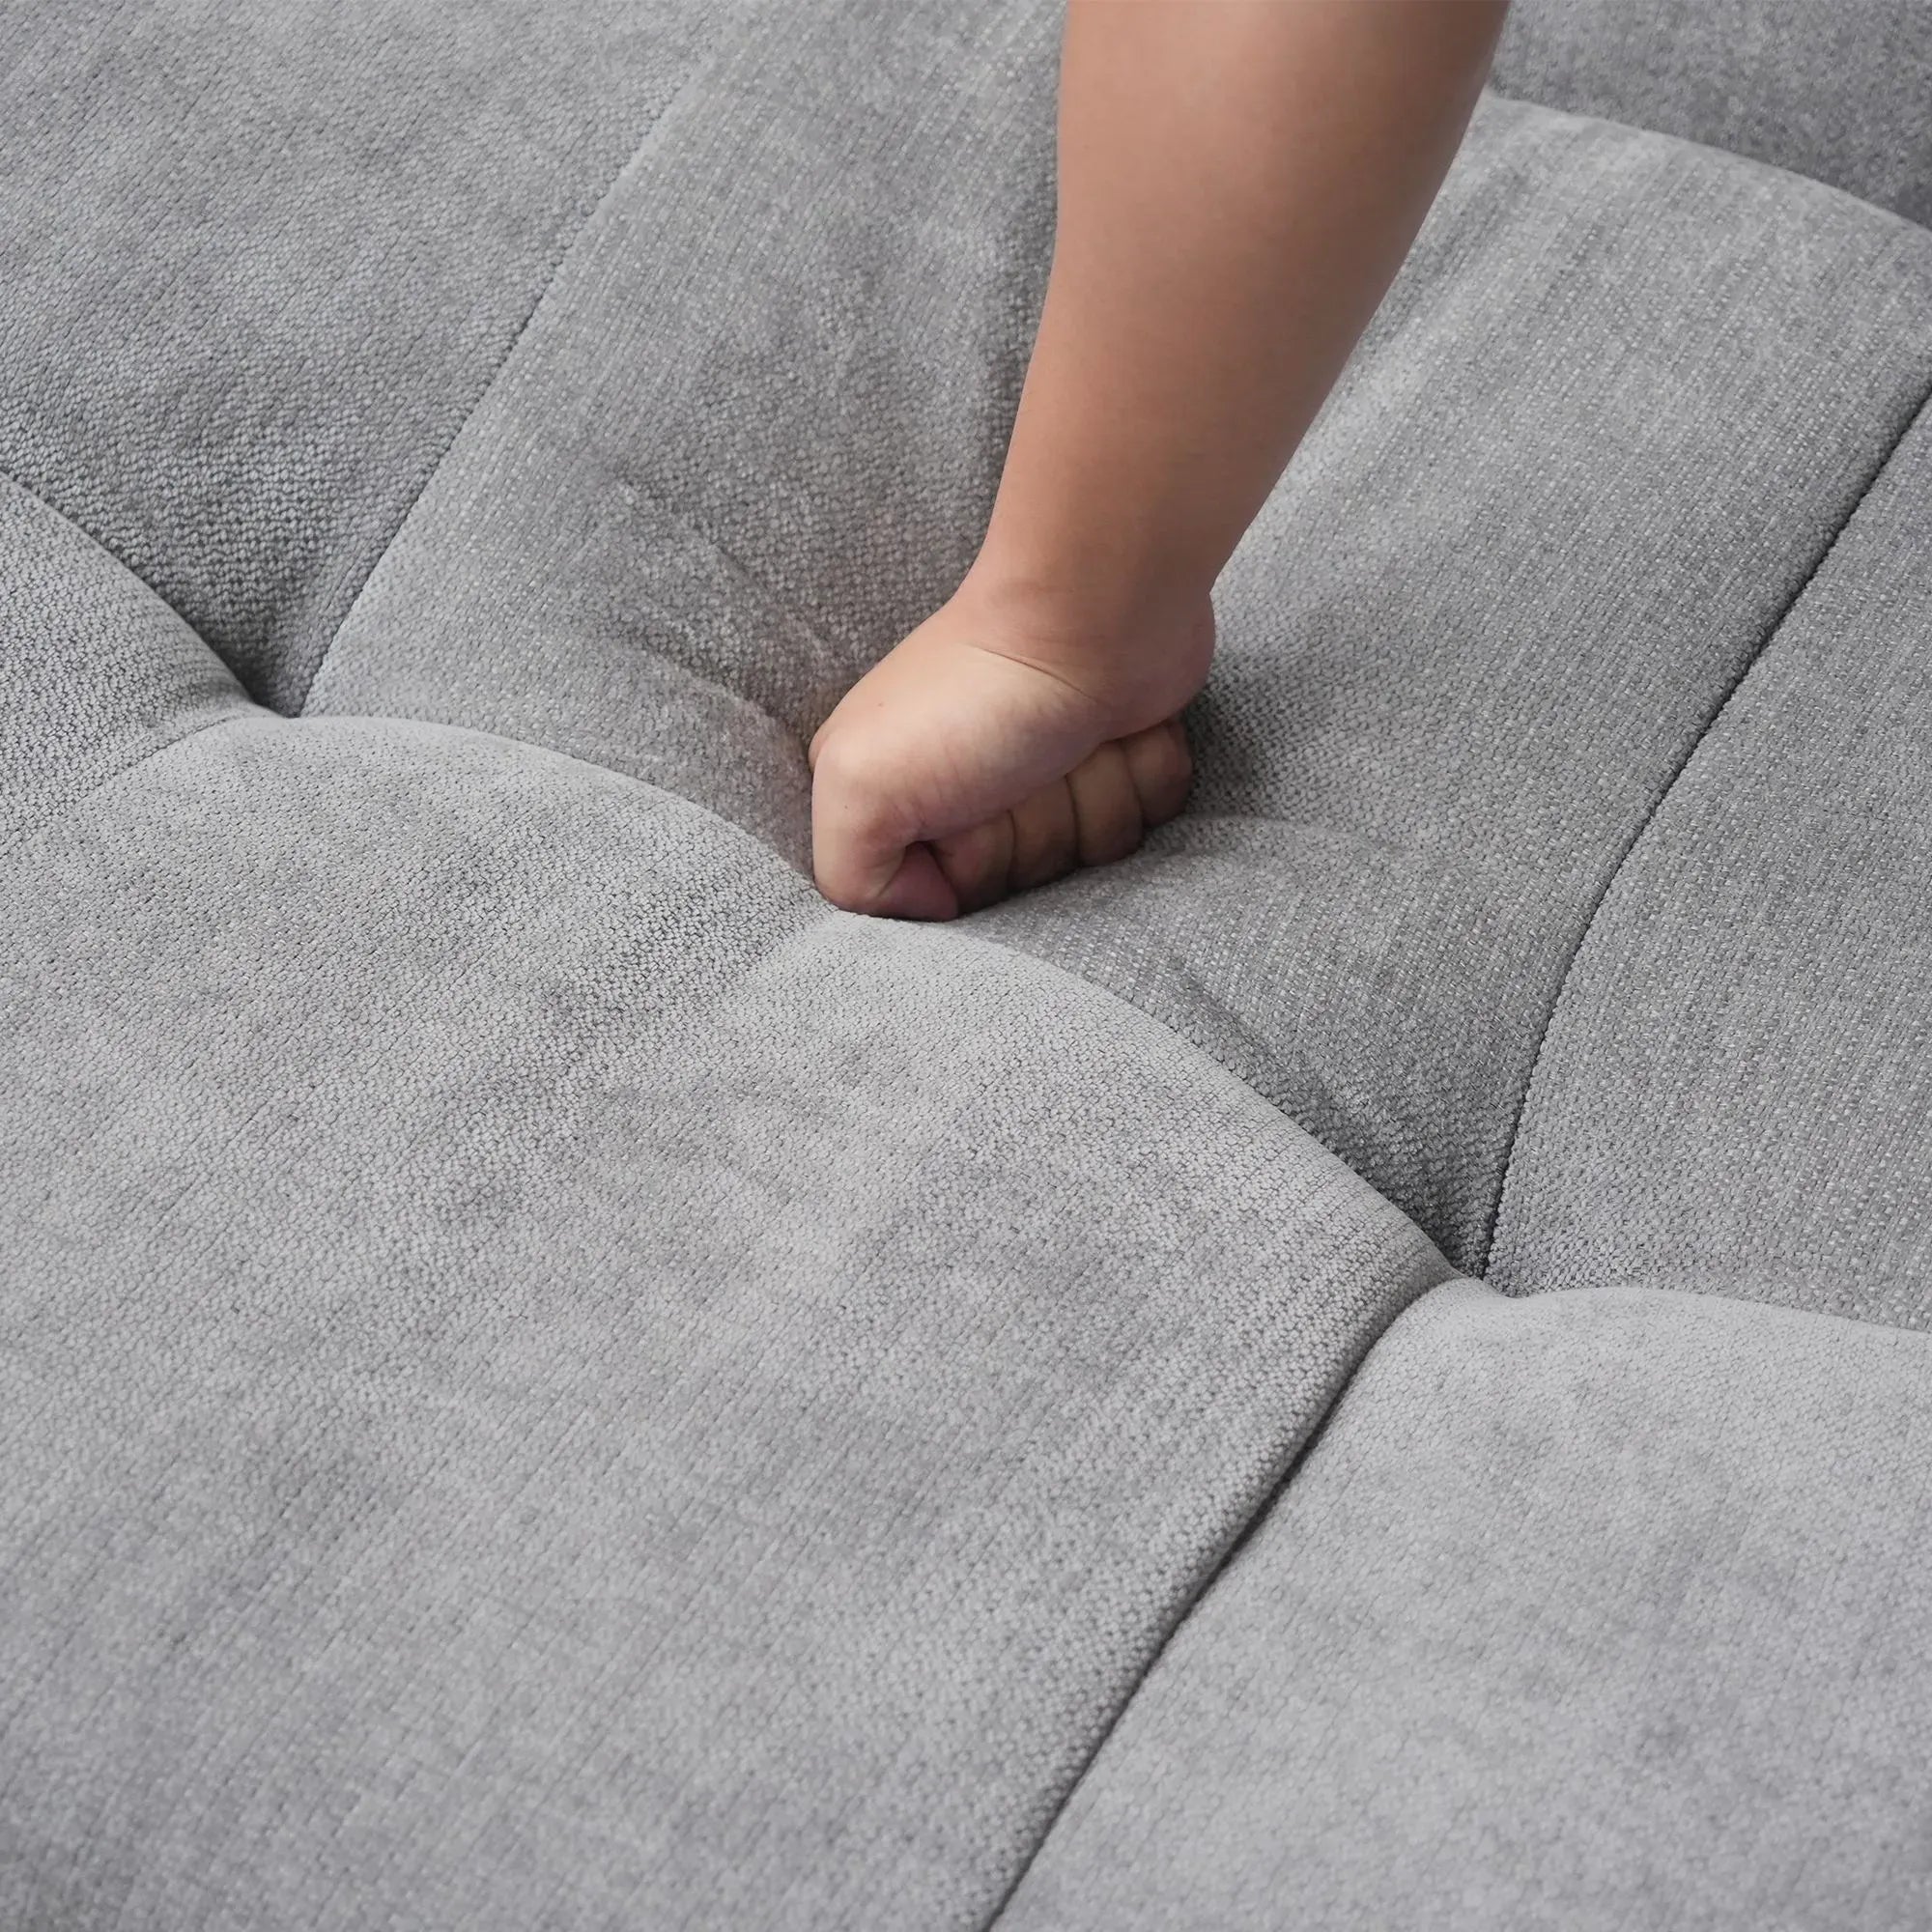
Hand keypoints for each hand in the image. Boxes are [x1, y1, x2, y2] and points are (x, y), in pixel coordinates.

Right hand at [807, 583, 1209, 918]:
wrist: (1093, 610)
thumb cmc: (979, 692)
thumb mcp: (861, 783)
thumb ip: (849, 873)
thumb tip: (927, 907)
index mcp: (897, 800)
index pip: (944, 907)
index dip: (971, 870)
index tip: (966, 814)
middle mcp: (968, 795)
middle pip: (1027, 887)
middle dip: (1038, 832)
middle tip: (1021, 767)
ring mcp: (1046, 778)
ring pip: (1094, 858)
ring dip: (1096, 800)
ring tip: (1072, 740)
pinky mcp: (1117, 760)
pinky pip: (1150, 819)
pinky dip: (1143, 777)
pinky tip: (1119, 731)